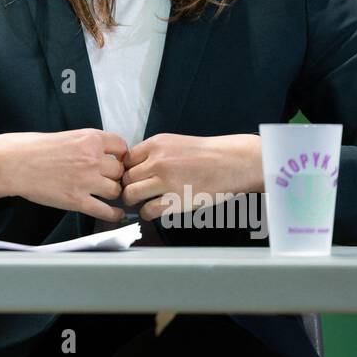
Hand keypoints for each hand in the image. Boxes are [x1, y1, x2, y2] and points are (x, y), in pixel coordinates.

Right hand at [0, 129, 128, 222]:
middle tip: (109, 179)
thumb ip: (86, 145)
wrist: (13, 164)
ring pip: (116, 190)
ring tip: (110, 195)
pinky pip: (105, 210)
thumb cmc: (33, 148)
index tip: (119, 161)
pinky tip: (115, 214)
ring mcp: (86, 180)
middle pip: (120, 170)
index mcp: (89, 138)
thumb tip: (102, 155)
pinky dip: (113, 214)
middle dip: (116, 175)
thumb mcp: (66, 136)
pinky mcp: (77, 200)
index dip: (121, 155)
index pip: (121, 146)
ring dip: (113, 193)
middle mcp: (92, 158)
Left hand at [121, 133, 262, 220]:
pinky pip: (148, 210)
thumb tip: (134, 167)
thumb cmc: (207, 154)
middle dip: (127, 187)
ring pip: (131, 194)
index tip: (131, 178)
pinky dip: (146, 213)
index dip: (126, 171)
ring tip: (140, 203)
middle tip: (133, 193)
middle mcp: (158, 161)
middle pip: (125, 178)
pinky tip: (152, 211)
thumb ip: (154, 153)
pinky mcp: (176, 199)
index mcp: (156, 144)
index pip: (125, 160)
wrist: (231, 162)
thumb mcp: (174, 143)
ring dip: (133, 201)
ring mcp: (166, 180)